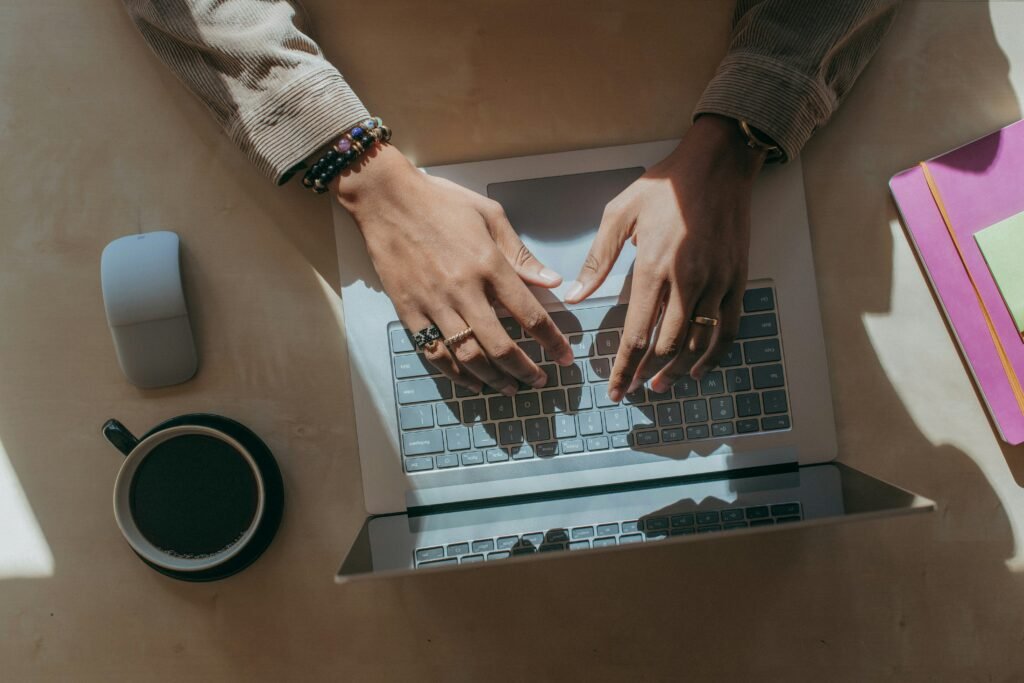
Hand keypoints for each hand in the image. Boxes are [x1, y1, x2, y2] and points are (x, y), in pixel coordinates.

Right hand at [335, 145, 573, 395]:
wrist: (386, 198)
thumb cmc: (440, 201)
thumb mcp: (490, 215)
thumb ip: (520, 253)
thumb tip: (551, 281)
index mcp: (489, 264)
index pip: (530, 314)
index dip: (552, 341)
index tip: (564, 356)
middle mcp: (464, 289)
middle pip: (501, 346)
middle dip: (526, 371)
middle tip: (539, 381)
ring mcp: (434, 303)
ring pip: (469, 356)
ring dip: (494, 379)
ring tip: (509, 387)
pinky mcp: (409, 311)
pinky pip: (434, 352)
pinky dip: (455, 373)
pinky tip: (471, 381)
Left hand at [564, 114, 764, 401]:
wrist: (717, 163)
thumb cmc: (663, 186)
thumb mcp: (619, 214)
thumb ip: (598, 259)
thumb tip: (577, 295)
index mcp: (654, 267)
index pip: (636, 333)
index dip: (624, 367)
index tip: (615, 389)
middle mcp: (688, 280)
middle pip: (667, 345)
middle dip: (646, 373)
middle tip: (632, 387)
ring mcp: (717, 281)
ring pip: (698, 342)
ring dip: (678, 370)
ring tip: (660, 385)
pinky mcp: (737, 279)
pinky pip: (728, 328)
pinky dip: (715, 355)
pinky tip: (700, 369)